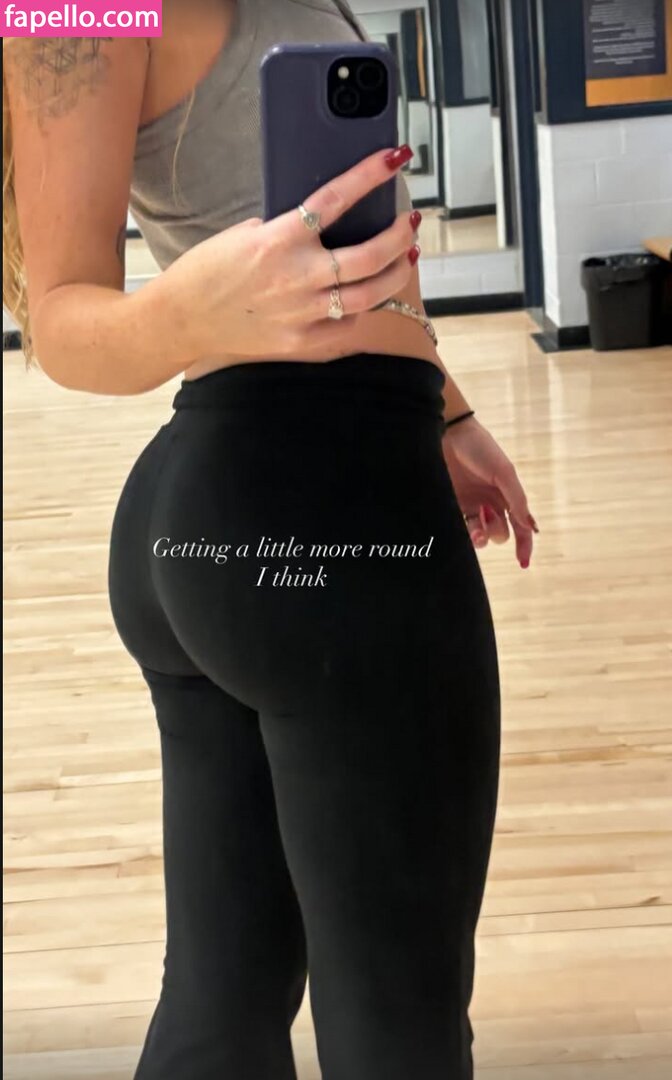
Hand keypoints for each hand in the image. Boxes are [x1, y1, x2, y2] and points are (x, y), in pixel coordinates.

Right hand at [165, 145, 421, 363]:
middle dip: (399, 235)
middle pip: (369, 256)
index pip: (335, 199)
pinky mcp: (301, 342)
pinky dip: (360, 308)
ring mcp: (302, 313)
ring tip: (407, 256)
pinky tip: (367, 294)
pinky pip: (346, 324)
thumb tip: (327, 220)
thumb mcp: (245, 233)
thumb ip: (287, 228)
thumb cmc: (209, 271)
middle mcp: (296, 277)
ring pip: (369, 294)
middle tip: (411, 222)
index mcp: (278, 239)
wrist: (182, 320)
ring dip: (397, 272)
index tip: (395, 158)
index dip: (370, 175)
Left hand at [442, 417, 539, 568]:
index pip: (520, 526)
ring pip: (479, 535)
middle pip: (499, 533)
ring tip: (473, 530)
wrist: (447, 432)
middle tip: (485, 517)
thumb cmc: (479, 447)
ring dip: (479, 537)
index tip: (522, 563)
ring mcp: (470, 505)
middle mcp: (490, 503)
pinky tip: (463, 528)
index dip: (524, 545)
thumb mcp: (504, 472)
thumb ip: (516, 499)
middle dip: (494, 533)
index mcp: (507, 495)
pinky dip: (463, 533)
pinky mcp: (451, 504)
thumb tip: (529, 526)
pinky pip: (459, 528)